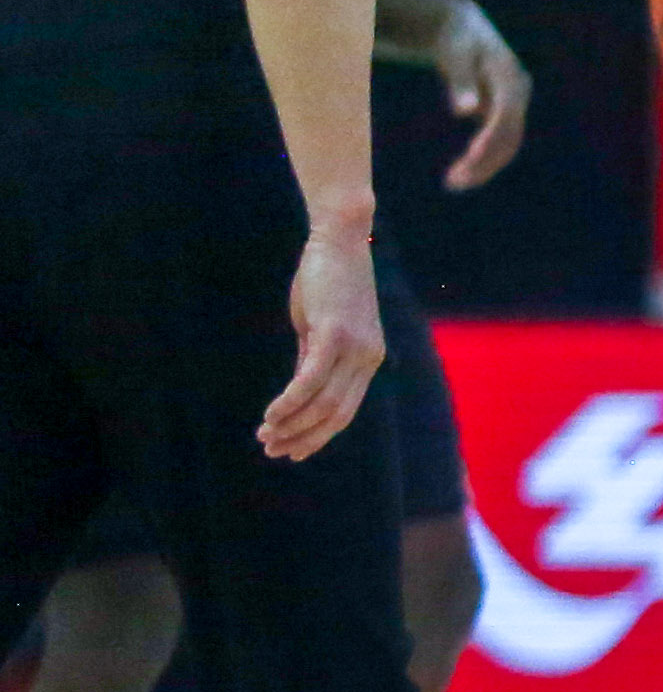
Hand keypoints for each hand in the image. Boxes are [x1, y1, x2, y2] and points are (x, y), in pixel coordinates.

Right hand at [262, 227, 387, 460]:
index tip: (294, 452)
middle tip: (272, 450)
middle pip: (337, 414)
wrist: (341, 240)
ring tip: (265, 436)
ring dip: (291, 423)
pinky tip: (272, 415)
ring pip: (323, 402)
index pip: (345, 410)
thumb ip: (312, 360)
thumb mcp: (319, 328)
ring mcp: (355, 346)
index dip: (319, 435)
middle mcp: (368, 357)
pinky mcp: (335, 332)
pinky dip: (291, 401)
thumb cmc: (328, 282)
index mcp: (368, 358)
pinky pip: (312, 378)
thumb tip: (298, 393)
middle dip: (303, 438)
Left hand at [431, 0, 530, 189]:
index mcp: (510, 76)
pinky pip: (499, 142)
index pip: (506, 114)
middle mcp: (519, 93)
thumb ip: (460, 81)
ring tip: (453, 183)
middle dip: (485, 161)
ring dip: (484, 166)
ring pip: (508, 144)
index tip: (470, 158)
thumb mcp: (454, 54)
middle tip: (453, 182)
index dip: (491, 137)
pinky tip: (460, 173)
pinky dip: (483, 160)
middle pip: (510, 135)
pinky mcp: (504, 113)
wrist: (462, 29)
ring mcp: (515, 104)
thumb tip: (465, 111)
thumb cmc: (455, 40)